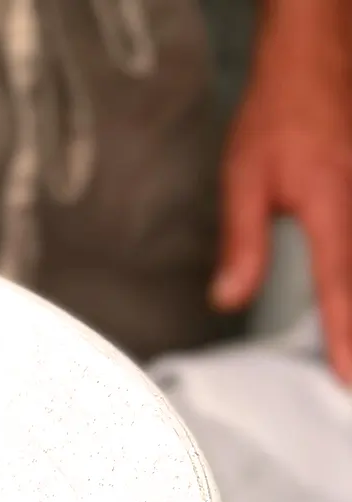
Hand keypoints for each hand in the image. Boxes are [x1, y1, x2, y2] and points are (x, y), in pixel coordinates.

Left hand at [212, 1, 351, 382]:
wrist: (314, 57)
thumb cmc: (280, 112)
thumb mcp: (244, 180)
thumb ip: (241, 245)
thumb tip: (228, 298)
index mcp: (335, 208)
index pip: (341, 288)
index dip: (346, 338)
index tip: (349, 378)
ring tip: (351, 357)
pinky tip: (349, 306)